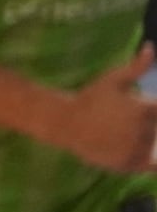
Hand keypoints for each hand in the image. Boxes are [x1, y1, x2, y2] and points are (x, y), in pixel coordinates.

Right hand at [51, 46, 156, 175]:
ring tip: (120, 132)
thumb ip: (137, 66)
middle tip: (121, 120)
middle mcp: (145, 130)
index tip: (138, 109)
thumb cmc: (90, 97)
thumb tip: (150, 46)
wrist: (64, 123)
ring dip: (148, 142)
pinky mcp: (129, 164)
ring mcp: (137, 149)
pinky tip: (139, 152)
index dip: (151, 109)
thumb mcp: (113, 79)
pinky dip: (151, 161)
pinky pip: (152, 165)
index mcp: (147, 108)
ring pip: (154, 146)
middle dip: (149, 125)